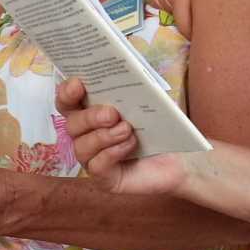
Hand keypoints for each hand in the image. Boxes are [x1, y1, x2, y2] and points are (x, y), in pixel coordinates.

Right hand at [55, 78, 184, 195]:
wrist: (183, 158)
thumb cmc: (162, 127)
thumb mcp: (149, 101)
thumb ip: (134, 86)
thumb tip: (124, 70)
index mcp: (92, 113)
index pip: (67, 103)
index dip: (66, 93)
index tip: (78, 84)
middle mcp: (88, 136)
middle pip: (71, 124)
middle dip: (90, 117)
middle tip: (112, 114)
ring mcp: (94, 158)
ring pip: (81, 147)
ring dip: (104, 136)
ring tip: (127, 130)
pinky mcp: (105, 179)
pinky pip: (96, 166)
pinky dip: (111, 153)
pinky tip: (129, 145)